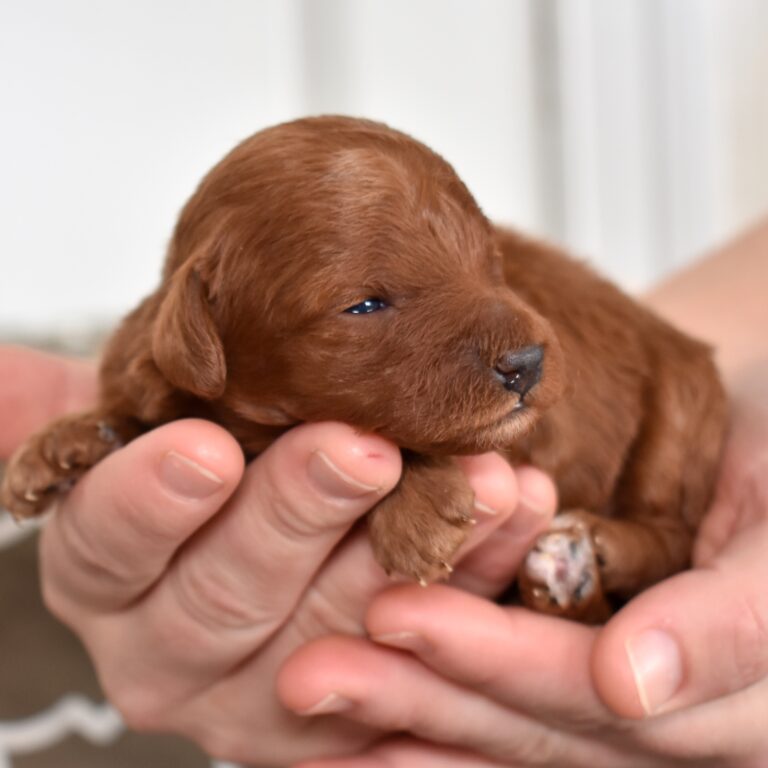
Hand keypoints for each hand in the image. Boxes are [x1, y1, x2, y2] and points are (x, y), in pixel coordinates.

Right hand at [1, 345, 558, 766]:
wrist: (277, 516)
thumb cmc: (198, 459)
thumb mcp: (124, 433)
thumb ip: (53, 415)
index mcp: (109, 578)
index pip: (110, 542)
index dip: (151, 499)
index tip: (203, 446)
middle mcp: (179, 651)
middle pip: (232, 592)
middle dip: (299, 514)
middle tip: (363, 447)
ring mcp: (276, 695)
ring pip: (348, 623)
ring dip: (422, 545)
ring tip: (485, 477)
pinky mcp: (365, 712)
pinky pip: (434, 644)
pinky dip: (485, 574)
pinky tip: (525, 514)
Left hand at [279, 365, 767, 766]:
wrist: (767, 440)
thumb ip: (731, 625)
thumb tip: (628, 684)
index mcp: (735, 707)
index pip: (594, 695)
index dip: (497, 663)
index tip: (396, 620)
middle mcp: (672, 725)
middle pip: (537, 725)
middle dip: (424, 699)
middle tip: (312, 676)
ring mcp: (628, 706)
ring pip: (511, 722)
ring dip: (411, 706)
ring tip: (315, 688)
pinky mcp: (588, 669)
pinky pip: (512, 696)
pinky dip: (441, 698)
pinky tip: (369, 700)